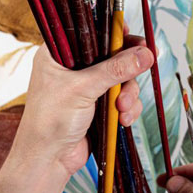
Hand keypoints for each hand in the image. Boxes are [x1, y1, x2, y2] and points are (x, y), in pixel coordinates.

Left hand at [14, 35, 153, 176]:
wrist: (48, 160)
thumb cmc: (50, 121)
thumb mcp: (82, 89)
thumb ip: (115, 70)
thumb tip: (145, 54)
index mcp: (59, 54)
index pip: (90, 32)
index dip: (113, 32)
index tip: (133, 35)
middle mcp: (73, 68)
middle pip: (112, 55)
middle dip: (127, 67)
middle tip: (145, 63)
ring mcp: (87, 87)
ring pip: (121, 79)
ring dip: (128, 93)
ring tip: (123, 107)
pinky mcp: (98, 106)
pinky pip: (122, 99)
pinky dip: (127, 108)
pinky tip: (123, 119)